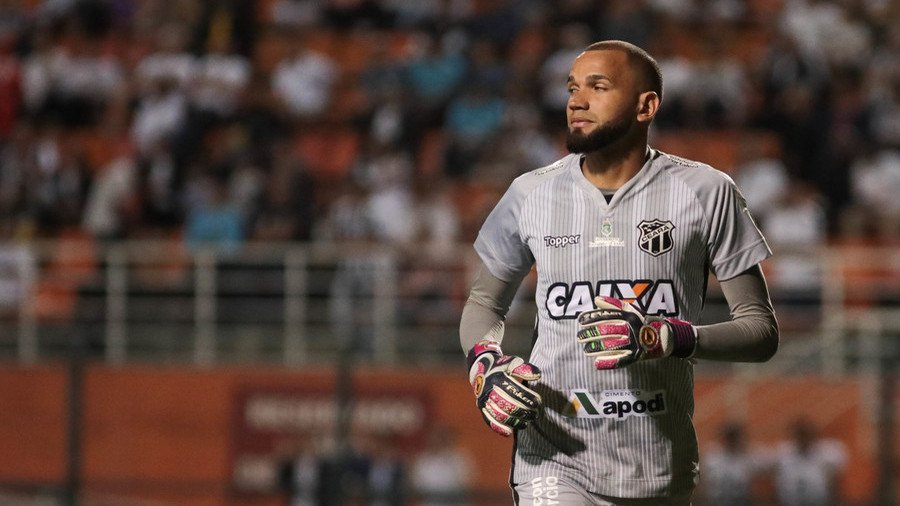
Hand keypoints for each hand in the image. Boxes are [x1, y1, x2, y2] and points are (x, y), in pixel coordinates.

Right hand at [466, 340, 541, 436]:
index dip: (529, 399)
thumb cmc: (502, 366)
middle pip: (509, 405)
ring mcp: (484, 400)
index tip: (538, 403)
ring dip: (514, 422)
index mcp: (498, 378)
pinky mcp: (482, 407)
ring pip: (500, 415)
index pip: (516, 392)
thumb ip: (525, 369)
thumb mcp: (512, 363)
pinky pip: (489, 420)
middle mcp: (490, 390)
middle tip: (535, 414)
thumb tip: (538, 375)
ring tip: (526, 423)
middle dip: (524, 412)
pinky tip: (509, 432)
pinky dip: (498, 428)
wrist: (480, 368)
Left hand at [576, 296, 696, 369]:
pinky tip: (596, 363)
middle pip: (604, 331)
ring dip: (595, 348)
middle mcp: (629, 329)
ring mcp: (632, 343)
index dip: (591, 318)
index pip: (605, 316)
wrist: (664, 336)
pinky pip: (620, 360)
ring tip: (585, 349)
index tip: (580, 321)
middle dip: (589, 334)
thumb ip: (613, 304)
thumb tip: (596, 299)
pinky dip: (608, 362)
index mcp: (627, 317)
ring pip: (609, 345)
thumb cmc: (644, 321)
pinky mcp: (636, 356)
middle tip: (579, 337)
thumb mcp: (631, 309)